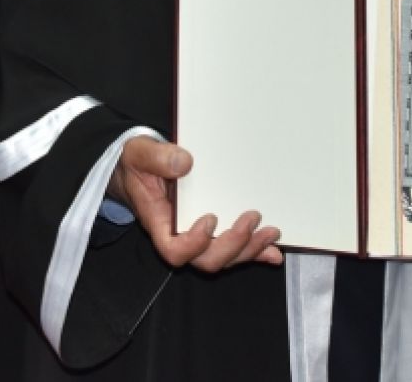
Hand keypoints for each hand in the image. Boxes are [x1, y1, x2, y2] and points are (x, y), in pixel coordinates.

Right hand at [107, 137, 282, 271]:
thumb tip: (185, 163)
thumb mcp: (139, 153)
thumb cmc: (137, 163)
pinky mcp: (213, 231)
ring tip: (270, 232)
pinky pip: (234, 249)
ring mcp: (198, 235)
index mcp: (158, 221)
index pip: (173, 249)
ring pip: (224, 258)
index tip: (210, 218)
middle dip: (232, 245)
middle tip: (251, 218)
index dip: (194, 243)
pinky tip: (273, 248)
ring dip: (250, 249)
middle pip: (206, 260)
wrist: (138, 168)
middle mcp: (180, 234)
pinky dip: (255, 250)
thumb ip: (158, 157)